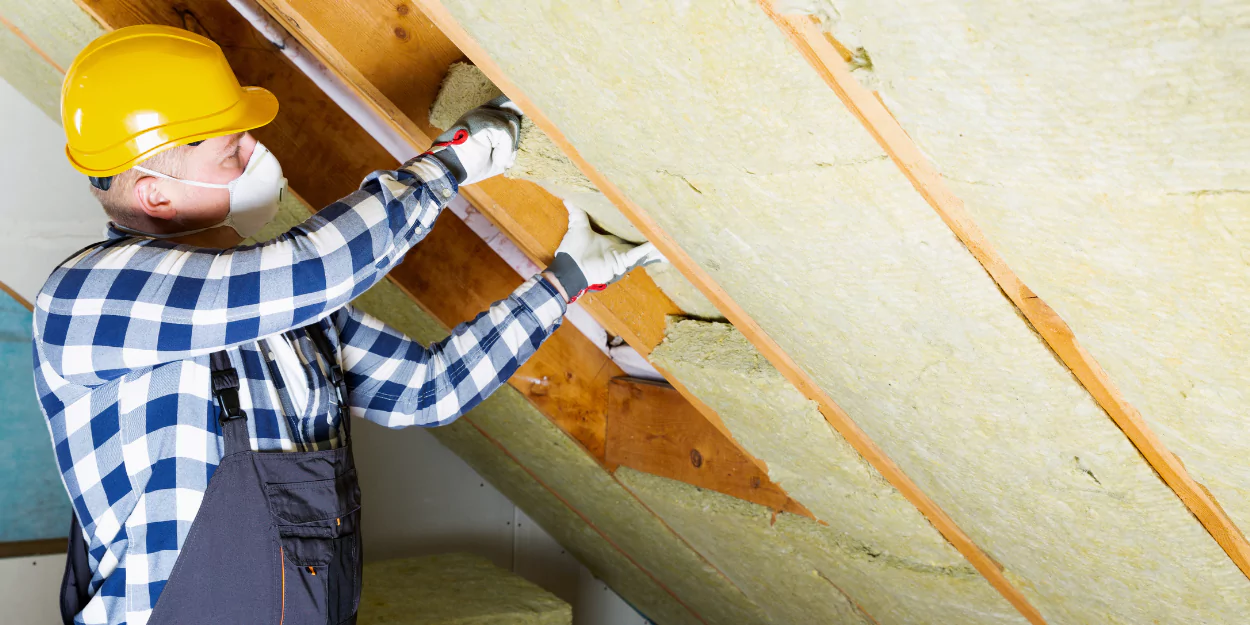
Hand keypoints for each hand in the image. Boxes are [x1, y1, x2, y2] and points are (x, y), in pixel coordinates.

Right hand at [425, 96, 521, 184]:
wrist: (448, 170)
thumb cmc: (469, 165)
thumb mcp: (496, 156)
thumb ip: (510, 146)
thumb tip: (525, 145)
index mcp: (485, 115)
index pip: (509, 102)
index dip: (521, 111)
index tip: (530, 124)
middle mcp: (483, 110)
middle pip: (514, 112)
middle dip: (516, 136)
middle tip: (507, 156)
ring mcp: (481, 113)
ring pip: (512, 121)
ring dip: (509, 146)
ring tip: (498, 158)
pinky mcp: (481, 120)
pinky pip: (505, 132)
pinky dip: (504, 150)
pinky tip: (496, 160)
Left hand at [545, 202, 664, 302]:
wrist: (569, 267)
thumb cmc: (573, 250)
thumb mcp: (578, 226)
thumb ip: (577, 213)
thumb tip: (568, 198)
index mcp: (612, 240)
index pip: (628, 231)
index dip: (638, 225)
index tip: (648, 215)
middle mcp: (620, 248)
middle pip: (640, 241)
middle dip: (653, 236)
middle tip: (668, 226)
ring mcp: (623, 255)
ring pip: (644, 249)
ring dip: (656, 244)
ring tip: (673, 238)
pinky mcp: (622, 261)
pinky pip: (638, 254)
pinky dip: (648, 249)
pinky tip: (659, 243)